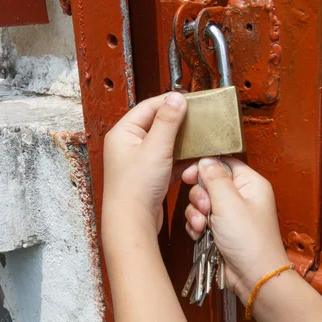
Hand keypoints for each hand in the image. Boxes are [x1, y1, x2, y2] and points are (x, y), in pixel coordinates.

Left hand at [102, 92, 188, 234]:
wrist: (133, 223)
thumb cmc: (135, 188)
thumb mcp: (156, 148)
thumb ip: (168, 121)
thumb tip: (177, 98)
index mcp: (123, 133)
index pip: (148, 107)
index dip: (169, 102)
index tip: (190, 100)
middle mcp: (129, 145)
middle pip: (158, 124)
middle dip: (179, 123)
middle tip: (197, 118)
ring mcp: (140, 161)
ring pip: (165, 143)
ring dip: (181, 143)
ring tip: (198, 139)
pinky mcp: (150, 175)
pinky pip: (169, 160)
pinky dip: (181, 160)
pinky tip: (193, 160)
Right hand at [182, 157, 290, 302]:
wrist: (254, 277)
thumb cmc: (251, 241)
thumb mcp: (229, 203)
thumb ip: (215, 178)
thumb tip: (205, 159)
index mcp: (250, 184)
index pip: (224, 163)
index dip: (204, 167)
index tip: (189, 174)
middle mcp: (241, 197)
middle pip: (209, 183)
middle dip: (200, 196)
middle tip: (206, 208)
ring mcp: (230, 214)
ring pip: (202, 203)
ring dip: (197, 214)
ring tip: (204, 226)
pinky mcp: (220, 230)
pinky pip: (200, 220)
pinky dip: (197, 226)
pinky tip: (201, 235)